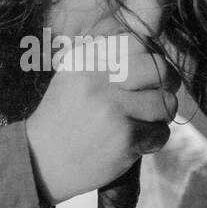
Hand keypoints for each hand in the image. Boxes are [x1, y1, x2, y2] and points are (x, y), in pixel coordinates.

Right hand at [24, 33, 179, 205]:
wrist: (39, 163)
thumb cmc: (62, 119)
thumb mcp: (71, 78)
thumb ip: (103, 61)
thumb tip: (150, 50)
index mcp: (85, 61)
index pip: (136, 44)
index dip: (149, 58)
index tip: (146, 74)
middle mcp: (98, 80)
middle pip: (158, 68)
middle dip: (167, 83)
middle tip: (159, 97)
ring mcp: (112, 109)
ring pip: (165, 102)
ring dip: (160, 116)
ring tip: (143, 123)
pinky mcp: (125, 137)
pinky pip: (161, 132)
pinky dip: (153, 140)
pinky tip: (136, 144)